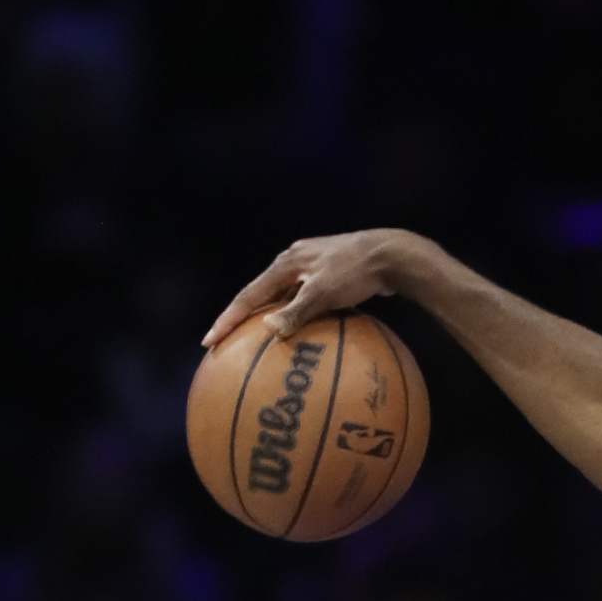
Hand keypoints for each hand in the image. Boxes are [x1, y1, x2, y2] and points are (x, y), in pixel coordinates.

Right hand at [202, 230, 425, 345]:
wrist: (392, 255)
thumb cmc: (358, 272)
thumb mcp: (325, 293)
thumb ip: (297, 312)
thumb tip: (269, 330)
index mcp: (285, 265)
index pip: (248, 296)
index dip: (227, 320)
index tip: (209, 342)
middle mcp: (294, 264)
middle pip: (260, 296)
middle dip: (242, 320)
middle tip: (225, 345)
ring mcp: (312, 269)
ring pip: (283, 299)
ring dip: (271, 320)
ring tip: (258, 345)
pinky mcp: (330, 278)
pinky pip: (306, 303)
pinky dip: (299, 320)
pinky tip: (303, 339)